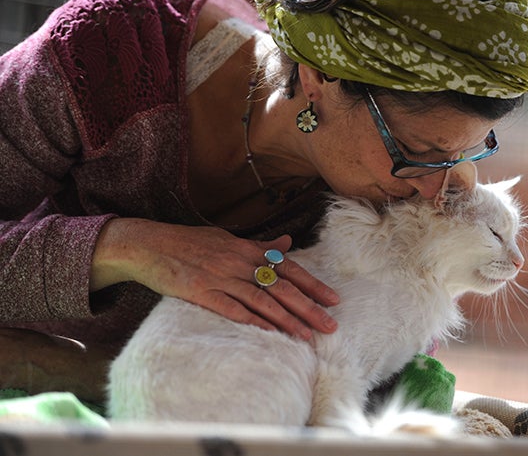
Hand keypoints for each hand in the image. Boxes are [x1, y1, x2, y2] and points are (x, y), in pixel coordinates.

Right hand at [91, 218, 338, 339]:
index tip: (332, 299)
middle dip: (308, 307)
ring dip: (287, 320)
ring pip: (261, 300)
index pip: (288, 267)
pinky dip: (253, 321)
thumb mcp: (227, 238)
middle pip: (281, 287)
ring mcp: (219, 276)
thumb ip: (259, 244)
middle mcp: (238, 261)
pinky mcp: (200, 291)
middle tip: (329, 325)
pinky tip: (270, 334)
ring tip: (307, 336)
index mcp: (246, 247)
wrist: (148, 243)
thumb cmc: (189, 241)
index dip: (312, 284)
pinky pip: (231, 309)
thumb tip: (287, 243)